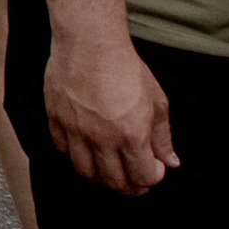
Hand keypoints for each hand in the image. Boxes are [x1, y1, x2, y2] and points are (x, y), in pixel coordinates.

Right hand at [41, 25, 178, 194]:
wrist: (90, 43)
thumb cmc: (126, 68)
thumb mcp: (157, 101)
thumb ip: (163, 136)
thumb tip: (171, 161)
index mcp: (132, 135)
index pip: (142, 177)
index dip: (151, 179)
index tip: (154, 171)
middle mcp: (102, 138)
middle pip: (114, 181)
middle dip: (129, 186)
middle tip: (135, 180)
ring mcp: (76, 131)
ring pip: (86, 172)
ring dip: (101, 177)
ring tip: (111, 170)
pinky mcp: (57, 120)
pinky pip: (64, 150)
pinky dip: (77, 156)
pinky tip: (88, 150)